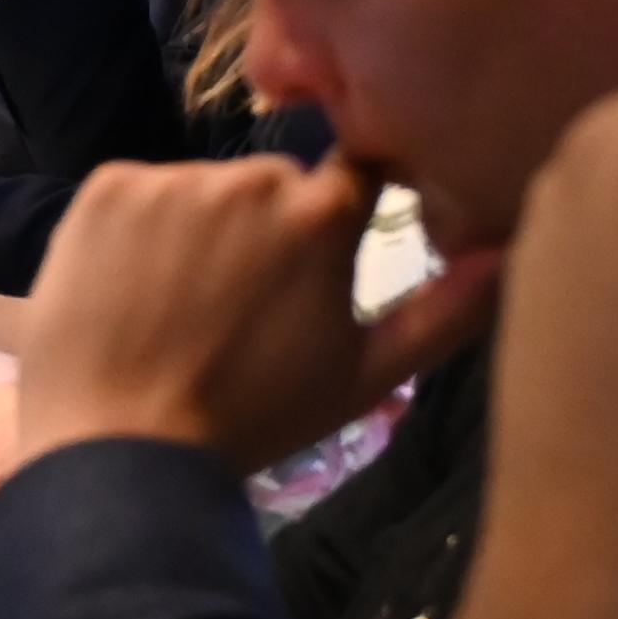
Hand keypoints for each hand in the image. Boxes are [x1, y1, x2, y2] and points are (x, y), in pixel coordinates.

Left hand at [13, 156, 500, 478]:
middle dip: (268, 230)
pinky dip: (138, 228)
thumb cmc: (256, 418)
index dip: (337, 216)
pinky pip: (138, 191)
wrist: (121, 445)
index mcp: (324, 216)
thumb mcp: (368, 376)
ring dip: (202, 228)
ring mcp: (170, 179)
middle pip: (274, 185)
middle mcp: (251, 178)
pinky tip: (133, 288)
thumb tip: (513, 249)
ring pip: (205, 188)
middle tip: (241, 307)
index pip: (357, 173)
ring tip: (182, 306)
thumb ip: (449, 309)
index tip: (314, 256)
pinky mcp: (104, 187)